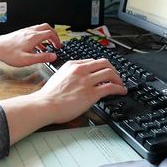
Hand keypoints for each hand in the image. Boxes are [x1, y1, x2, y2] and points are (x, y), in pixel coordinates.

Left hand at [0, 23, 60, 66]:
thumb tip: (53, 56)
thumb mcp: (27, 59)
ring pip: (40, 28)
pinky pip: (34, 31)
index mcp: (33, 37)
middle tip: (55, 43)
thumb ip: (41, 58)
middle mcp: (30, 32)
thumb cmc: (9, 53)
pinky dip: (39, 37)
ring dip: (46, 35)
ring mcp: (25, 31)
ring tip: (48, 45)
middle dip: (53, 34)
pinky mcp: (21, 33)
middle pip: (47, 27)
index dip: (57, 40)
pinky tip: (36, 46)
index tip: (58, 46)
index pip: (50, 33)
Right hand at [0, 58, 126, 143]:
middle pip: (104, 63)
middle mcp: (80, 70)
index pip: (92, 61)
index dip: (101, 66)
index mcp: (72, 65)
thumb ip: (69, 75)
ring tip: (121, 84)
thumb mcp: (58, 77)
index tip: (105, 71)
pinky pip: (110, 87)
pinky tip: (121, 91)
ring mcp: (86, 81)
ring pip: (110, 73)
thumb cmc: (49, 95)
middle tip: (116, 76)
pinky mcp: (91, 93)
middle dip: (113, 69)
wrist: (46, 104)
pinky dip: (119, 88)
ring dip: (118, 79)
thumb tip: (77, 80)